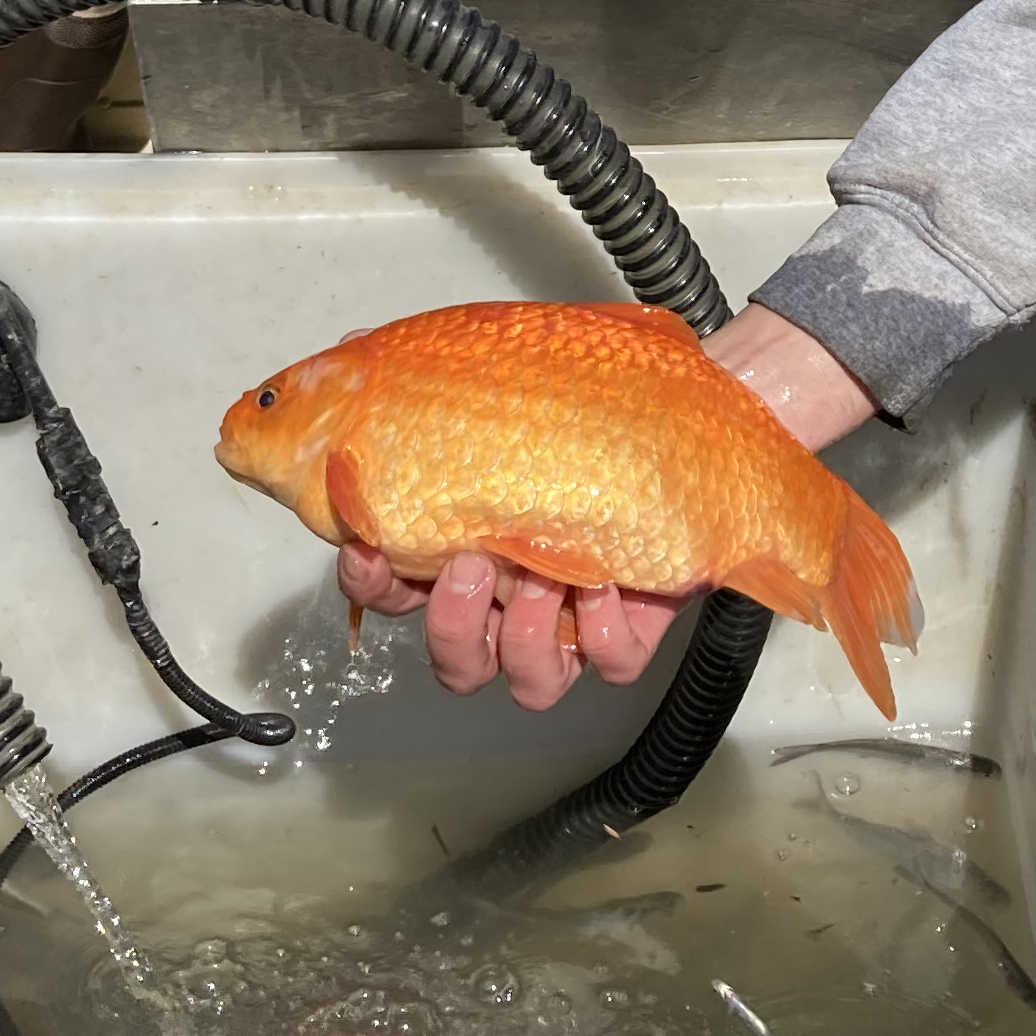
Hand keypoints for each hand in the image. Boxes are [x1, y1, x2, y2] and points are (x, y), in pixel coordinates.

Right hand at [345, 309, 874, 705]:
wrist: (685, 415)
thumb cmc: (587, 410)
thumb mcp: (500, 381)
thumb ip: (425, 376)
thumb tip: (350, 351)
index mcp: (465, 549)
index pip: (391, 590)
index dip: (370, 582)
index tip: (370, 547)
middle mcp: (511, 601)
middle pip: (455, 662)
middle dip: (449, 625)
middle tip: (471, 564)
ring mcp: (571, 624)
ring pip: (528, 683)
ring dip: (521, 639)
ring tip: (541, 578)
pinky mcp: (631, 631)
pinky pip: (608, 662)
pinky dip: (601, 630)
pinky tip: (605, 581)